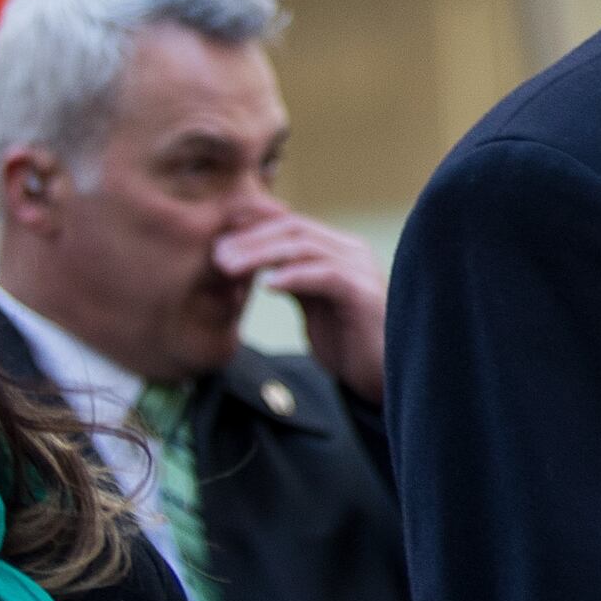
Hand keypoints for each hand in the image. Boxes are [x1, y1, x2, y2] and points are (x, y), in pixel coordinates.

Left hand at [217, 213, 388, 403]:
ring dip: (261, 254)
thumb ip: (292, 279)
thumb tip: (255, 265)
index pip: (290, 223)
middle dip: (250, 239)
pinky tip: (268, 285)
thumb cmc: (349, 343)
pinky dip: (294, 276)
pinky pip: (326, 275)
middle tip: (215, 256)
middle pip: (294, 228)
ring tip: (228, 269)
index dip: (252, 227)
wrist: (385, 377)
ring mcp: (361, 270)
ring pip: (305, 247)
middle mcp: (351, 251)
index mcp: (338, 250)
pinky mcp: (364, 294)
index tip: (216, 240)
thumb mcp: (313, 304)